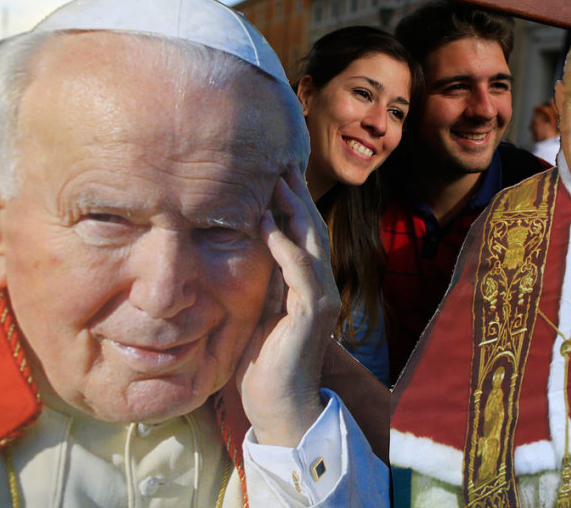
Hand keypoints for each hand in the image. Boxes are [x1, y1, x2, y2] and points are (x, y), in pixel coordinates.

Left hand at [236, 166, 340, 446]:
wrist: (276, 406)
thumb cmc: (263, 361)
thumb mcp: (260, 308)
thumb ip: (264, 278)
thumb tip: (249, 243)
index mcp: (310, 286)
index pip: (305, 236)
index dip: (295, 204)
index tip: (277, 175)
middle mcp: (322, 288)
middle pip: (314, 231)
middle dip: (298, 196)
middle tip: (281, 163)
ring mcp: (320, 300)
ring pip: (313, 244)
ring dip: (294, 210)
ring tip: (276, 181)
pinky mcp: (311, 315)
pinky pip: (300, 271)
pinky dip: (285, 245)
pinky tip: (267, 223)